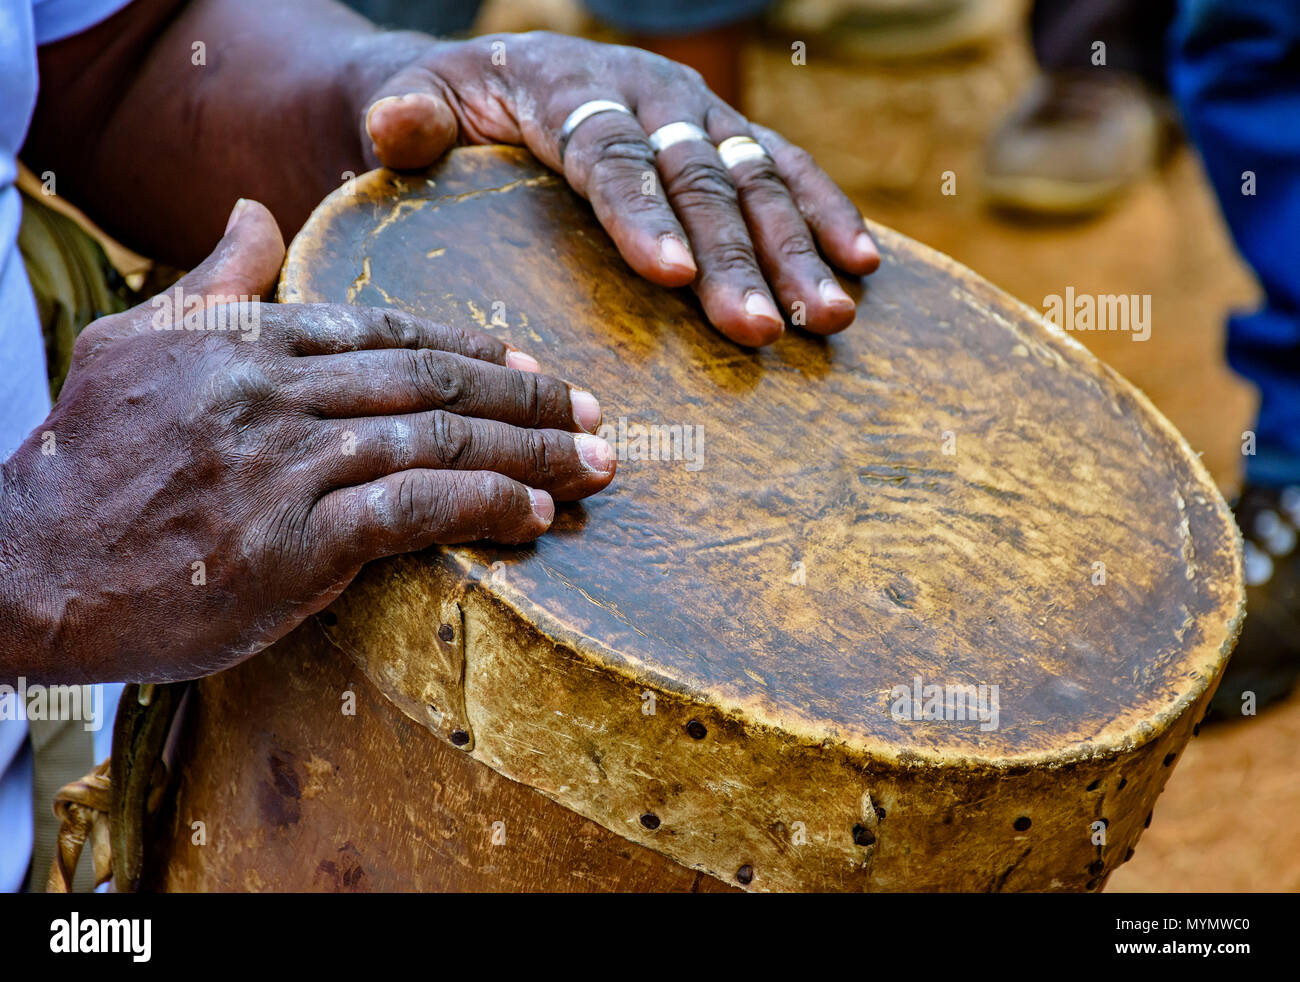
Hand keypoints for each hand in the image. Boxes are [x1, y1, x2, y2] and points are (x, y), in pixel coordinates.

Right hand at [0, 200, 614, 683]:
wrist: (30, 567)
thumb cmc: (88, 460)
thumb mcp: (137, 342)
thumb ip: (215, 282)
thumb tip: (255, 214)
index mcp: (250, 339)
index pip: (391, 332)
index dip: (475, 349)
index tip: (534, 369)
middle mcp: (277, 390)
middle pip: (434, 380)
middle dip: (528, 399)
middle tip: (594, 413)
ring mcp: (288, 463)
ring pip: (441, 439)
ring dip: (532, 453)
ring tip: (595, 464)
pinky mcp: (295, 540)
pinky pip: (417, 510)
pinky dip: (487, 507)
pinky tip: (536, 515)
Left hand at [356, 32, 879, 345]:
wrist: (495, 74)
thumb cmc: (451, 107)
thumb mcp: (412, 100)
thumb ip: (404, 117)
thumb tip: (394, 127)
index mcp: (569, 86)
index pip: (609, 152)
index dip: (643, 214)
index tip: (675, 280)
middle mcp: (646, 92)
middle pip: (698, 176)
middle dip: (737, 257)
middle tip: (763, 332)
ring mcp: (696, 112)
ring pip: (757, 176)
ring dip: (798, 249)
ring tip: (830, 318)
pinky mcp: (727, 134)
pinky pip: (788, 168)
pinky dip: (827, 213)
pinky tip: (863, 265)